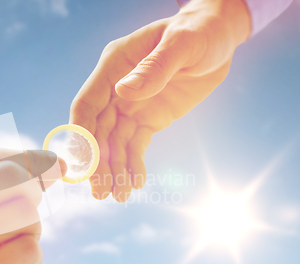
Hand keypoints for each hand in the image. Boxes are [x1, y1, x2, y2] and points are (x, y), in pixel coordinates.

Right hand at [0, 149, 65, 263]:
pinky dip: (31, 259)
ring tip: (6, 251)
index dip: (27, 158)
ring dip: (30, 233)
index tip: (54, 163)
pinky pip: (31, 248)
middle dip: (32, 195)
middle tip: (24, 216)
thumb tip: (55, 163)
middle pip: (13, 181)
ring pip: (27, 216)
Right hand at [70, 0, 250, 201]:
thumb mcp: (182, 44)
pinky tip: (135, 184)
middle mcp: (116, 88)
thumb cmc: (199, 31)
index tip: (83, 163)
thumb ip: (154, 68)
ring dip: (114, 170)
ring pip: (115, 143)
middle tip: (100, 191)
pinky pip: (136, 146)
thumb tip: (124, 93)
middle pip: (98, 130)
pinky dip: (133, 165)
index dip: (82, 133)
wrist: (218, 39)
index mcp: (114, 65)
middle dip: (98, 162)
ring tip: (118, 196)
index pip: (87, 103)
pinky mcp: (148, 119)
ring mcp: (130, 105)